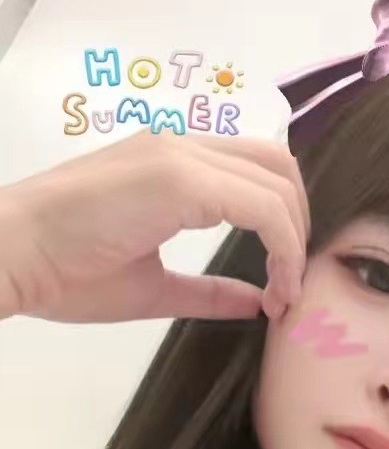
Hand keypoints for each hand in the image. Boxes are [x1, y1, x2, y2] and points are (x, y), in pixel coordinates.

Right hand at [0, 129, 309, 323]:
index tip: (280, 286)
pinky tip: (275, 289)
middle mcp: (180, 147)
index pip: (255, 172)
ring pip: (277, 181)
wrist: (12, 257)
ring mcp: (178, 155)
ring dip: (294, 242)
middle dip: (299, 225)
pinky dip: (282, 248)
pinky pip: (260, 206)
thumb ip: (208, 290)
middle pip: (277, 165)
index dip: (283, 225)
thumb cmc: (65, 273)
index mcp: (172, 165)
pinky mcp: (176, 177)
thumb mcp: (154, 286)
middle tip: (291, 284)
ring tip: (284, 294)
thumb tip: (256, 301)